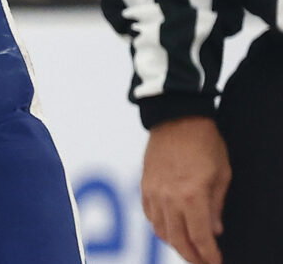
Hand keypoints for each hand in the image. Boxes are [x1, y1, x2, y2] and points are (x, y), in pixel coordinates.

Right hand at [142, 116, 228, 263]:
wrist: (176, 117)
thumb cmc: (204, 143)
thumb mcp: (222, 175)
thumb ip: (216, 206)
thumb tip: (214, 230)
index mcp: (191, 196)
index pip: (201, 237)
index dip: (209, 255)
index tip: (215, 263)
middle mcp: (168, 197)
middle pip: (177, 239)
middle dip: (191, 256)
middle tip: (202, 262)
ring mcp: (153, 191)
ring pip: (161, 230)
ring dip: (175, 244)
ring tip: (187, 249)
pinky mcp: (144, 184)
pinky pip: (149, 215)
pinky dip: (160, 227)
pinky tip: (170, 229)